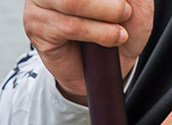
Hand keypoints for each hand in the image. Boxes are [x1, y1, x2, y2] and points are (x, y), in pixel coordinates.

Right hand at [23, 0, 153, 103]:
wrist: (111, 69)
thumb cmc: (121, 29)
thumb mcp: (134, 2)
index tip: (124, 4)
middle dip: (108, 1)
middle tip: (125, 11)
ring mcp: (38, 3)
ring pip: (71, 2)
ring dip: (104, 15)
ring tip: (121, 31)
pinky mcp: (37, 28)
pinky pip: (68, 26)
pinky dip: (97, 33)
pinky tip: (112, 39)